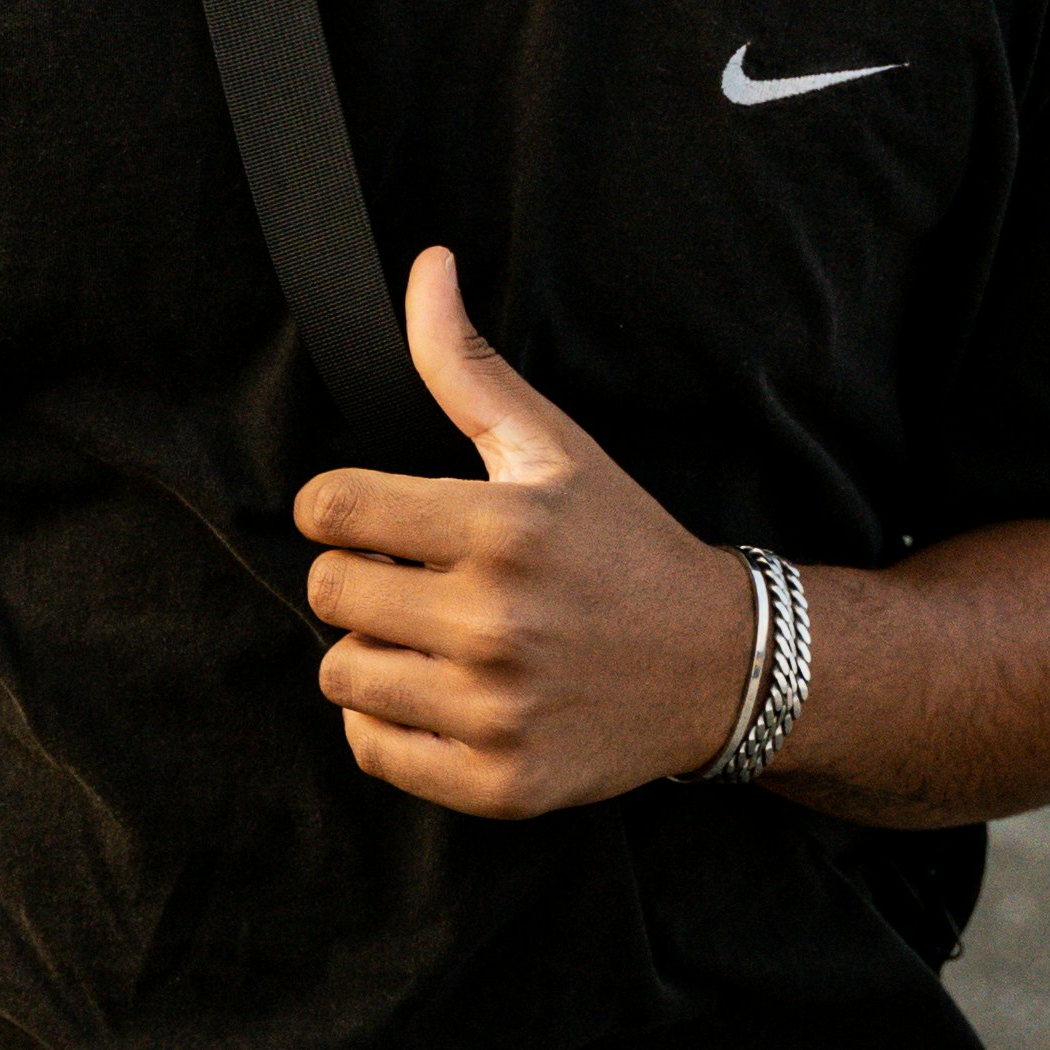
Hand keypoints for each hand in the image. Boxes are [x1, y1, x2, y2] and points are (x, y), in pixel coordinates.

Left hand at [295, 247, 758, 817]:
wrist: (721, 666)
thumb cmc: (623, 545)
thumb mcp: (554, 448)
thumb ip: (468, 365)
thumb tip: (426, 267)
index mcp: (502, 528)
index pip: (331, 508)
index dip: (339, 508)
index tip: (375, 520)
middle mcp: (497, 622)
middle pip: (328, 593)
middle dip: (357, 579)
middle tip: (413, 580)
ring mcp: (497, 709)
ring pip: (341, 674)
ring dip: (373, 653)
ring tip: (434, 639)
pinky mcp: (498, 782)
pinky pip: (372, 749)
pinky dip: (391, 725)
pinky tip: (444, 694)